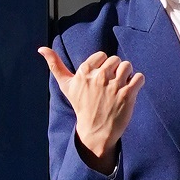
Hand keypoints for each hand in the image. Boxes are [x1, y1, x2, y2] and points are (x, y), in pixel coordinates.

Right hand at [39, 46, 144, 172]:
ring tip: (120, 87)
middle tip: (110, 86)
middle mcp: (99, 76)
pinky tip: (130, 91)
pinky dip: (137, 82)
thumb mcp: (66, 86)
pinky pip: (139, 77)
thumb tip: (41, 48)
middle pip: (116, 60)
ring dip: (127, 75)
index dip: (102, 67)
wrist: (94, 131)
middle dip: (115, 71)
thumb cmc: (81, 106)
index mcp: (85, 71)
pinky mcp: (127, 94)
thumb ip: (55, 65)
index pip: (102, 56)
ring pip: (128, 66)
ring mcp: (114, 86)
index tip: (99, 80)